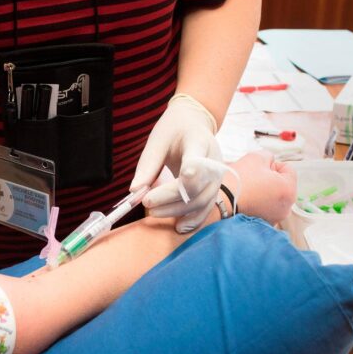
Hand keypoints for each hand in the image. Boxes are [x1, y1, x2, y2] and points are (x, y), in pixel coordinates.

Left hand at [130, 93, 222, 232]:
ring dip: (177, 212)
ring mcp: (217, 178)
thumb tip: (135, 191)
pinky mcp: (213, 189)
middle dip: (170, 199)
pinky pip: (206, 209)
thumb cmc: (174, 131)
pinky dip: (193, 221)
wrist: (194, 126)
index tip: (169, 186)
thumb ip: (148, 165)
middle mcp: (214, 162)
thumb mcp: (157, 140)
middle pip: (197, 188)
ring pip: (202, 202)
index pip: (197, 163)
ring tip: (154, 212)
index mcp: (200, 143)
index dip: (188, 176)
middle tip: (146, 202)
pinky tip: (178, 228)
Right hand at [229, 151, 296, 224]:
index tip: (258, 168)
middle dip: (269, 179)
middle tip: (252, 178)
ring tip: (248, 189)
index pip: (287, 169)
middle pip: (281, 185)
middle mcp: (286, 207)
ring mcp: (275, 218)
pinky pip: (264, 209)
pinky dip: (258, 204)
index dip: (272, 164)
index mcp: (289, 190)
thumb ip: (269, 156)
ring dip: (264, 192)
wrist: (219, 203)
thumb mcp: (256, 157)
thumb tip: (270, 163)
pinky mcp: (262, 224)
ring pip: (273, 198)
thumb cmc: (238, 181)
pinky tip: (246, 200)